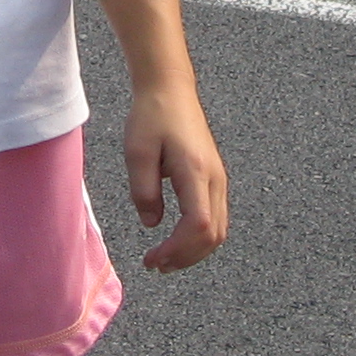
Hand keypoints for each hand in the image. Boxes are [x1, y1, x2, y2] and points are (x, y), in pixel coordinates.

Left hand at [124, 86, 228, 271]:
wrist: (171, 90)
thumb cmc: (152, 116)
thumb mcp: (137, 152)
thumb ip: (143, 190)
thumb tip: (152, 224)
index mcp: (196, 172)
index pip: (198, 225)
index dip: (177, 249)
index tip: (152, 258)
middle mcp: (215, 179)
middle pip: (213, 235)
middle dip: (185, 257)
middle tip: (154, 264)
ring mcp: (219, 179)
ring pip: (218, 230)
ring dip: (193, 251)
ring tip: (164, 259)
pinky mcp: (215, 179)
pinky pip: (215, 218)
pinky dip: (199, 237)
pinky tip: (176, 240)